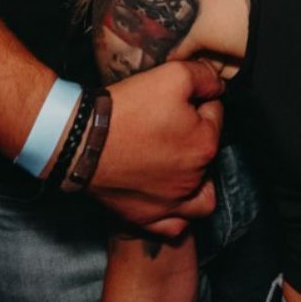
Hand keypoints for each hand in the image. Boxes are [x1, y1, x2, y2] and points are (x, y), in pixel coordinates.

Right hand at [89, 59, 223, 235]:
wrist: (82, 140)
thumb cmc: (126, 110)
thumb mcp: (173, 75)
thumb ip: (205, 78)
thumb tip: (218, 86)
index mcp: (205, 145)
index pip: (216, 114)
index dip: (199, 101)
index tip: (176, 100)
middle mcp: (194, 178)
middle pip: (208, 153)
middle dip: (196, 137)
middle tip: (169, 125)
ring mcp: (172, 202)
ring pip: (202, 197)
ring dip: (199, 181)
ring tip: (180, 165)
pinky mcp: (148, 217)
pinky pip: (176, 225)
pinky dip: (178, 215)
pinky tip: (169, 199)